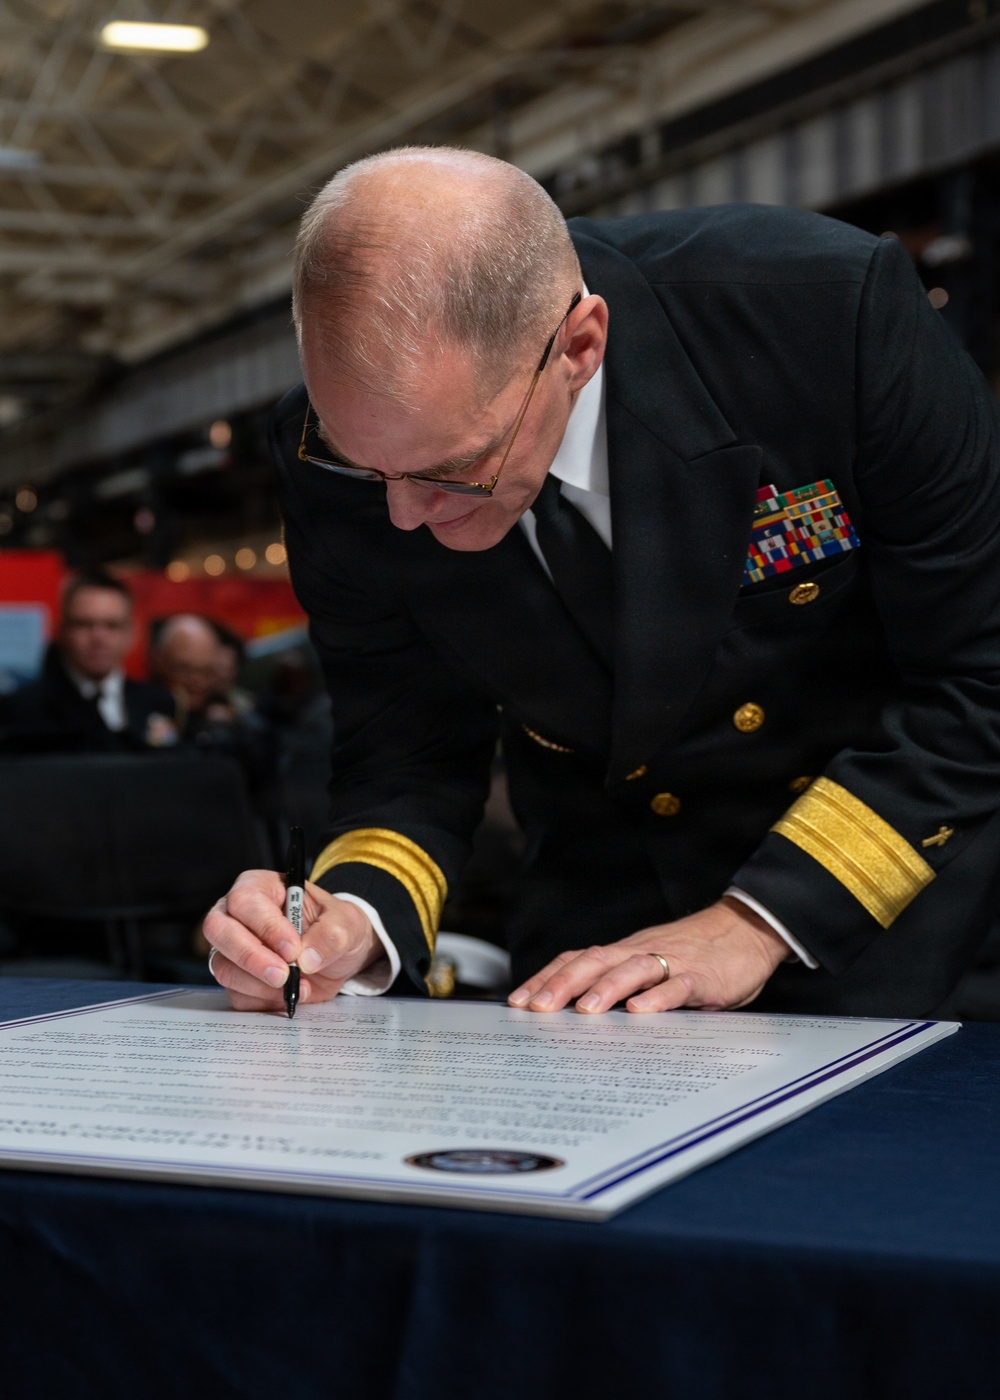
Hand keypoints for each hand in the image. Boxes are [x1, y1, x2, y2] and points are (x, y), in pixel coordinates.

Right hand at [204, 869, 382, 1011]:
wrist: (337, 957)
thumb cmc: (335, 927)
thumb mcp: (347, 922)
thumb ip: (332, 934)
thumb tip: (307, 958)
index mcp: (260, 887)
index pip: (246, 901)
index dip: (266, 927)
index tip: (292, 949)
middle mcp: (237, 915)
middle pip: (219, 931)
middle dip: (251, 957)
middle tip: (283, 976)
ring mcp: (232, 949)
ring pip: (224, 967)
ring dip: (260, 985)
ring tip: (298, 986)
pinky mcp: (237, 979)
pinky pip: (237, 995)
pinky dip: (264, 1001)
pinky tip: (289, 995)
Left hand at [507, 897, 788, 1014]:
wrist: (747, 929)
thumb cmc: (695, 953)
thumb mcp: (652, 964)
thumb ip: (621, 982)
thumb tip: (578, 1010)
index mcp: (626, 951)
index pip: (578, 959)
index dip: (547, 978)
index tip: (518, 1000)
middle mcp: (642, 951)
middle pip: (595, 962)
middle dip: (562, 984)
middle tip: (536, 1008)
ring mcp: (672, 962)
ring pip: (633, 970)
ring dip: (606, 989)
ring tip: (584, 1010)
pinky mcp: (702, 977)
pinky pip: (678, 986)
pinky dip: (659, 997)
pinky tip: (642, 1012)